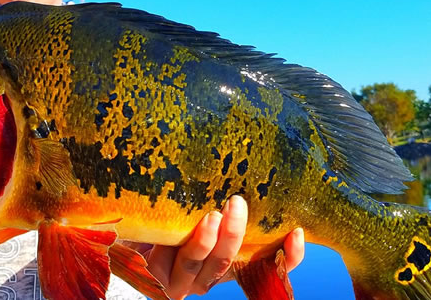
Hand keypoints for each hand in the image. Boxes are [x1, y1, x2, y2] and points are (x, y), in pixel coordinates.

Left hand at [145, 195, 304, 298]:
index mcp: (229, 259)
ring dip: (207, 241)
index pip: (268, 264)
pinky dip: (171, 247)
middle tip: (238, 204)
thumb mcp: (199, 201)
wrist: (132, 230)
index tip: (298, 232)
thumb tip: (242, 151)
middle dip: (235, 235)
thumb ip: (218, 194)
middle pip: (228, 262)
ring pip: (199, 265)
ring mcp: (183, 280)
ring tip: (210, 216)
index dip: (288, 256)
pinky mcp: (155, 279)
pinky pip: (166, 265)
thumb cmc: (172, 211)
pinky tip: (172, 230)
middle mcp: (210, 274)